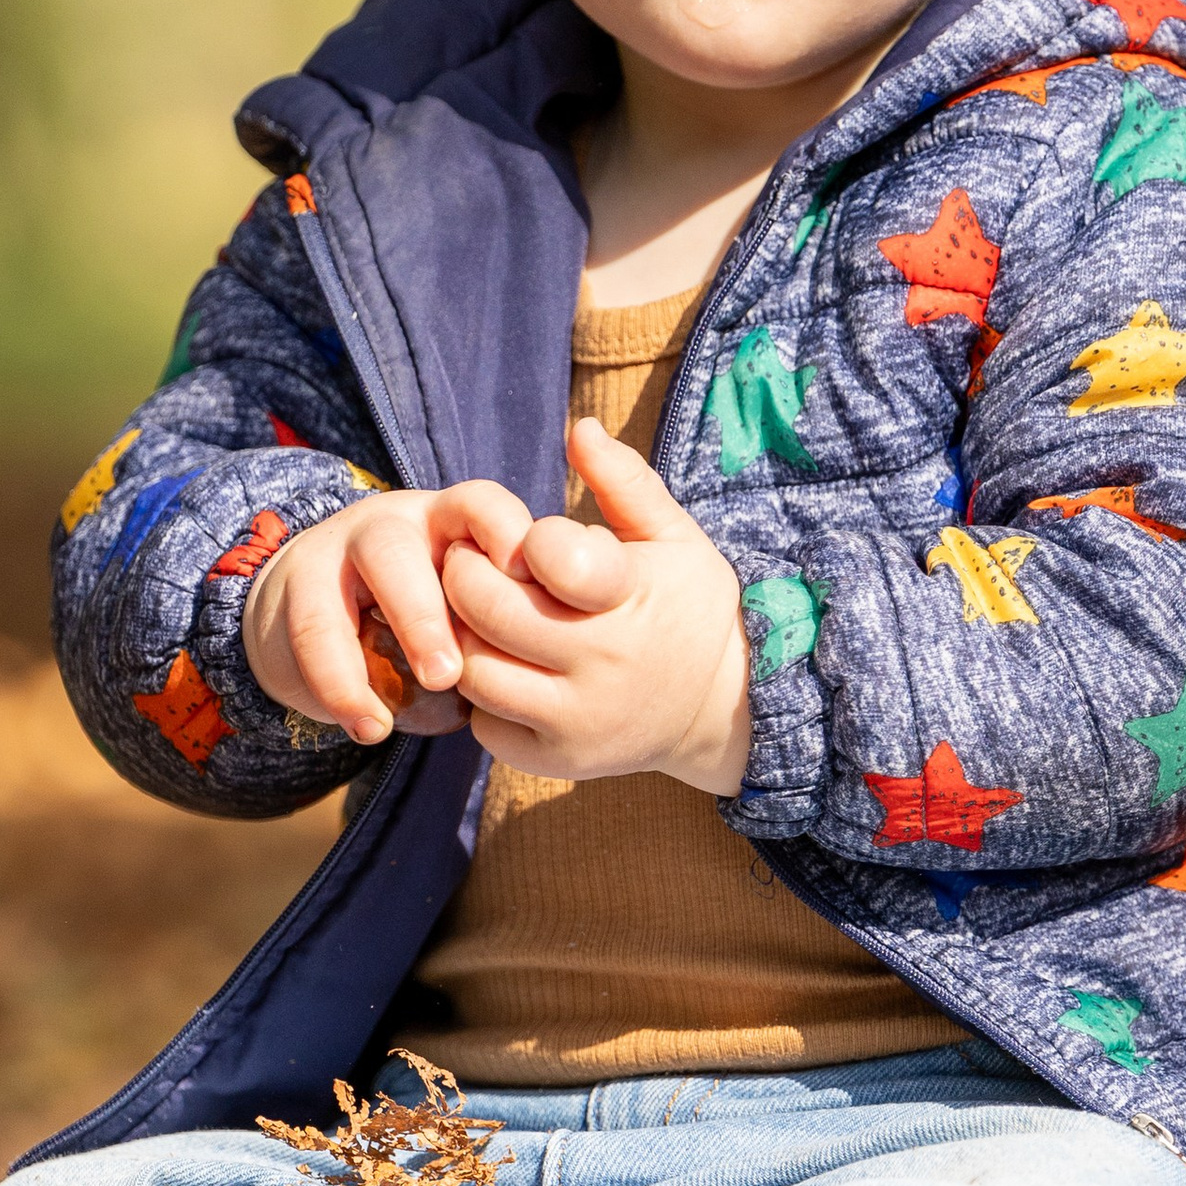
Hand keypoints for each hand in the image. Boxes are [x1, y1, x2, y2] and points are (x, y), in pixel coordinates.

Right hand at [244, 482, 534, 745]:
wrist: (318, 616)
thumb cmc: (426, 613)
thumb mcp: (468, 605)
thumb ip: (510, 615)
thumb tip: (572, 657)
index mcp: (453, 519)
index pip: (485, 506)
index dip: (512, 539)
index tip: (539, 596)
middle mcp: (401, 521)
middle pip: (421, 541)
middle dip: (437, 606)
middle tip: (454, 672)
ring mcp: (346, 546)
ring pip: (377, 567)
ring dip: (407, 627)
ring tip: (433, 687)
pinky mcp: (299, 586)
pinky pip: (315, 629)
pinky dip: (342, 685)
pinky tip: (370, 728)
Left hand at [444, 419, 750, 794]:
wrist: (722, 708)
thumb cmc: (687, 607)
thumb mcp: (674, 537)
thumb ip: (625, 482)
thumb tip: (579, 426)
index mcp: (632, 594)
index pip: (545, 554)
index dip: (520, 540)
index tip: (525, 542)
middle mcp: (604, 661)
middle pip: (486, 610)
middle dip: (464, 575)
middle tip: (468, 563)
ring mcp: (578, 717)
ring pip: (473, 669)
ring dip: (463, 636)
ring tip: (481, 616)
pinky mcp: (556, 759)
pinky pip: (483, 722)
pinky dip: (481, 693)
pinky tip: (505, 667)